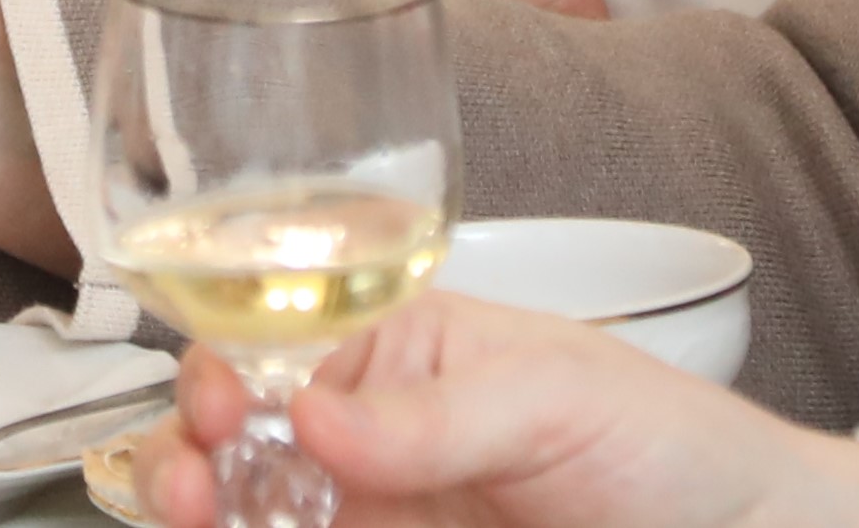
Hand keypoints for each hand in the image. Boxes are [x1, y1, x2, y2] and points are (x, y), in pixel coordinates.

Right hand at [152, 296, 858, 527]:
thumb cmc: (671, 441)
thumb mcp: (559, 397)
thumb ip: (438, 414)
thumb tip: (317, 410)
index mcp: (399, 347)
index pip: (275, 349)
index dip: (224, 377)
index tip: (216, 414)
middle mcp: (369, 430)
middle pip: (238, 440)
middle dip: (187, 461)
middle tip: (188, 495)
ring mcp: (377, 511)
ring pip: (255, 511)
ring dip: (208, 511)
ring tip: (200, 524)